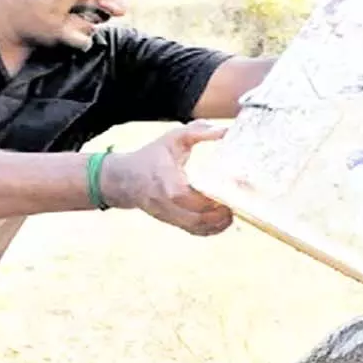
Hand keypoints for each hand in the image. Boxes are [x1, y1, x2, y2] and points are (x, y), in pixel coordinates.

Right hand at [100, 121, 234, 235]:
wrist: (126, 178)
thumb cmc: (153, 156)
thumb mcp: (172, 138)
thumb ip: (197, 132)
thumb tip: (225, 131)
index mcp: (164, 180)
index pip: (183, 195)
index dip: (206, 199)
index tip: (226, 192)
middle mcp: (164, 202)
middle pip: (194, 217)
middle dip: (217, 214)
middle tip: (236, 202)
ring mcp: (168, 215)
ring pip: (195, 227)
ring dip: (217, 223)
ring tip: (232, 211)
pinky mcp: (172, 221)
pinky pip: (193, 231)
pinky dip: (210, 229)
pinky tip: (223, 220)